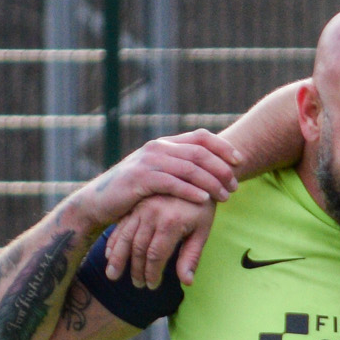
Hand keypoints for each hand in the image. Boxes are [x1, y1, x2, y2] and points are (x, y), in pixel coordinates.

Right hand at [82, 130, 235, 229]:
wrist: (99, 202)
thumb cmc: (135, 192)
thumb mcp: (159, 176)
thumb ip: (180, 169)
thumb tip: (211, 171)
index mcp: (165, 144)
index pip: (201, 136)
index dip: (223, 147)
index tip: (240, 161)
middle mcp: (158, 148)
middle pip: (199, 153)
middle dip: (222, 169)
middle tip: (235, 187)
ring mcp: (148, 162)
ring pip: (189, 168)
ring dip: (211, 182)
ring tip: (225, 196)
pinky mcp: (140, 179)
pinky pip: (172, 183)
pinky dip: (190, 191)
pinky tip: (204, 200)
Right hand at [103, 193, 217, 288]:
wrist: (193, 175)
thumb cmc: (201, 207)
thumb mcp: (202, 230)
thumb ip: (192, 256)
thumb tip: (187, 283)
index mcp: (171, 220)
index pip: (155, 255)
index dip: (152, 273)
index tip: (152, 286)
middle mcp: (152, 212)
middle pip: (138, 248)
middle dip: (136, 270)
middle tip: (138, 286)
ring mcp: (140, 206)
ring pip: (125, 237)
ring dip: (118, 259)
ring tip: (115, 276)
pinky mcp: (133, 203)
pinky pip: (120, 225)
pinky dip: (113, 242)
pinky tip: (109, 255)